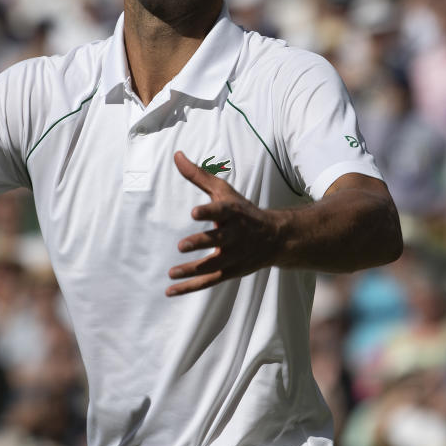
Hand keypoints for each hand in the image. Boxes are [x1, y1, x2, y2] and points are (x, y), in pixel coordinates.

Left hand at [166, 151, 284, 296]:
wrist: (276, 238)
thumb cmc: (243, 211)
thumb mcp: (223, 191)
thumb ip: (198, 175)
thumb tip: (176, 155)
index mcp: (233, 213)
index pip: (221, 211)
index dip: (209, 212)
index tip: (194, 212)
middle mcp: (235, 236)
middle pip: (218, 240)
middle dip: (201, 243)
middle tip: (182, 245)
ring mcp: (233, 256)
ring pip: (213, 265)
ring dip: (192, 270)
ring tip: (171, 273)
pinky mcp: (230, 272)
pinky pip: (208, 281)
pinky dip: (190, 287)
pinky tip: (170, 290)